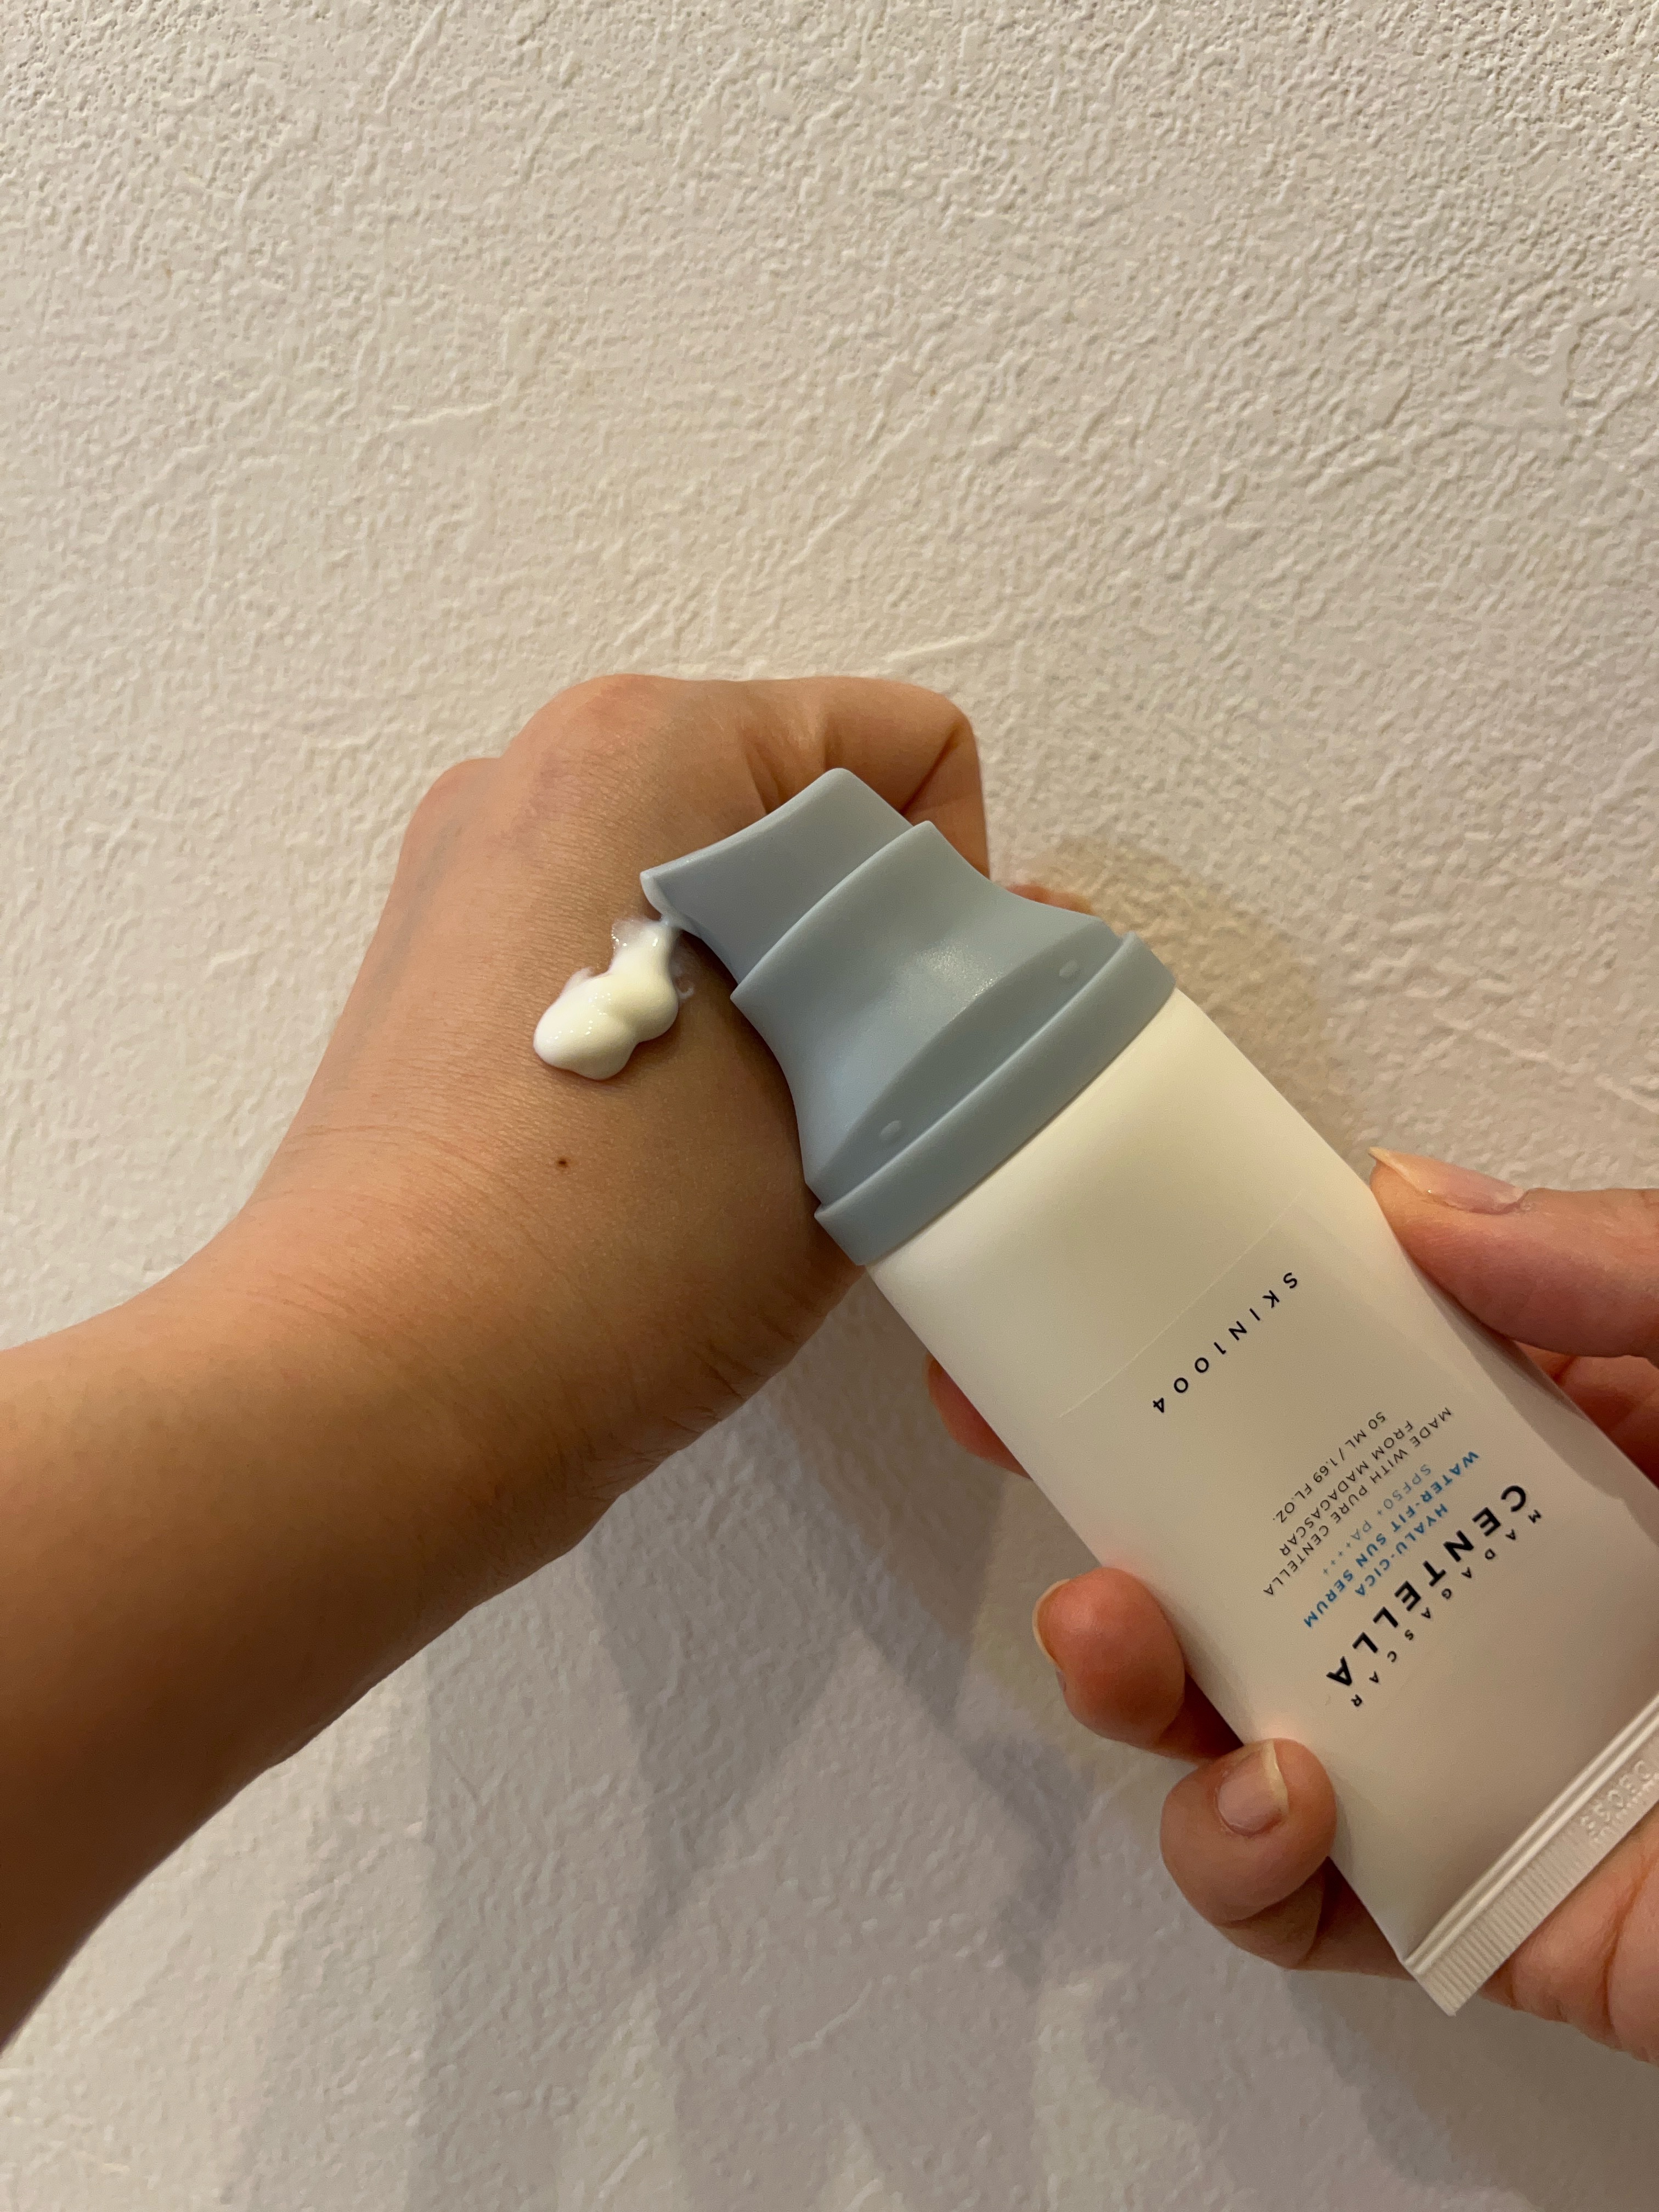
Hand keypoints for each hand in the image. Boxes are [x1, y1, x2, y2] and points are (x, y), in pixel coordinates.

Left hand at [0, 674, 983, 2034]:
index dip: (958, 885)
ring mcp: (466, 870)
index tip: (918, 1022)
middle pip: (795, 812)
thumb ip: (956, 1012)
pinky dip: (679, 1020)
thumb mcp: (860, 1114)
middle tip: (864, 1090)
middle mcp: (539, 770)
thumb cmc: (630, 1239)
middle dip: (861, 937)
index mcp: (653, 745)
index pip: (904, 747)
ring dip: (773, 987)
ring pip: (706, 889)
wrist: (384, 1393)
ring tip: (766, 1135)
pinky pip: (614, 948)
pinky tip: (669, 1150)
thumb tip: (997, 959)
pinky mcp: (427, 973)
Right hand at [931, 1147, 1658, 2056]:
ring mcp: (1471, 1747)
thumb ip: (1621, 1273)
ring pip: (1231, 1708)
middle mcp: (1488, 1587)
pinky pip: (1303, 1895)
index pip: (1334, 1371)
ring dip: (1125, 1673)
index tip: (1066, 1283)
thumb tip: (1409, 1203)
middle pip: (1243, 1533)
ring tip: (1114, 1631)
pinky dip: (1240, 1859)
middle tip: (1010, 1429)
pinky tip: (1276, 1797)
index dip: (1188, 1325)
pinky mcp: (1472, 1905)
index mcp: (1556, 1446)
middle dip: (1102, 1486)